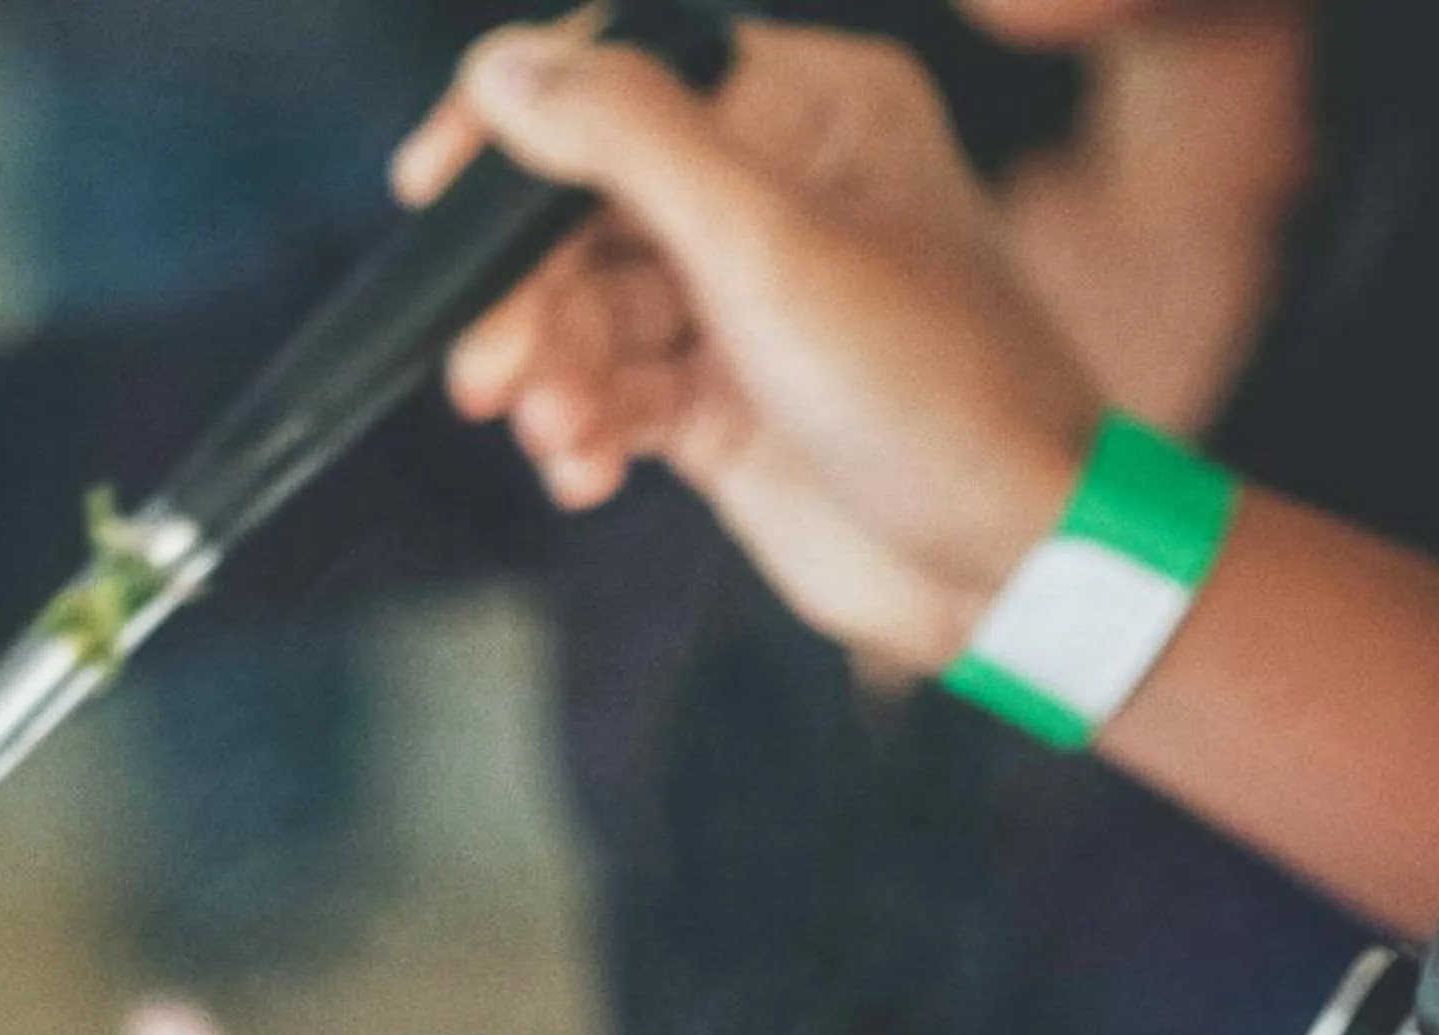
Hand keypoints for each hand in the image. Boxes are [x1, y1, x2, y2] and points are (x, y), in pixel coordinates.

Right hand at [393, 21, 1104, 671]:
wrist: (1007, 565)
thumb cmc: (933, 391)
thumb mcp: (770, 246)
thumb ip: (629, 142)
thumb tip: (506, 65)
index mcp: (809, 109)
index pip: (623, 77)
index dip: (517, 130)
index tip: (431, 193)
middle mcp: (774, 193)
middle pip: (586, 209)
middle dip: (529, 294)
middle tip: (487, 372)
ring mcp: (746, 305)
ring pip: (589, 312)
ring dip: (554, 375)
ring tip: (560, 433)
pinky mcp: (725, 404)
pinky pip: (614, 394)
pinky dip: (584, 431)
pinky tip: (585, 470)